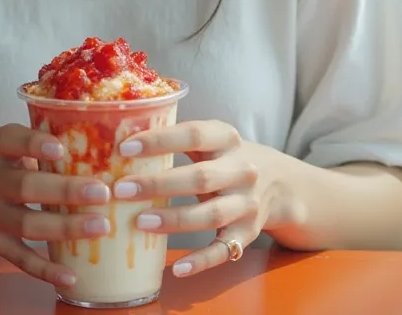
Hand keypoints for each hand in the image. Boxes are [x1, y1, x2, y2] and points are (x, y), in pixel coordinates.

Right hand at [0, 124, 111, 288]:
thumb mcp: (7, 143)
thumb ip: (38, 143)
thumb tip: (95, 144)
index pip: (9, 140)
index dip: (33, 144)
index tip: (60, 148)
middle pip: (26, 187)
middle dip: (66, 190)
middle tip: (102, 192)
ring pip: (27, 225)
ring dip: (65, 229)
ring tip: (100, 227)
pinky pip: (19, 258)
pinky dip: (44, 269)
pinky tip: (70, 275)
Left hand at [112, 121, 288, 276]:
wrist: (279, 182)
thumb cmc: (226, 156)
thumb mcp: (212, 138)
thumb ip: (177, 137)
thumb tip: (122, 140)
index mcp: (227, 138)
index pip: (193, 134)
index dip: (159, 140)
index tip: (125, 147)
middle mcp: (241, 170)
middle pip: (199, 178)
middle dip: (158, 185)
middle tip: (122, 189)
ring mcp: (247, 204)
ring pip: (210, 215)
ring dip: (174, 221)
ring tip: (140, 222)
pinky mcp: (248, 233)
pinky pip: (224, 250)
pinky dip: (201, 260)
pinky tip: (177, 267)